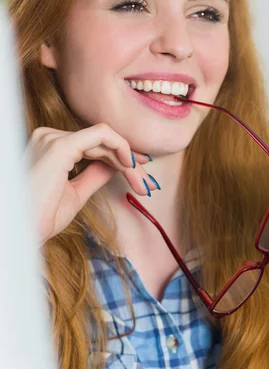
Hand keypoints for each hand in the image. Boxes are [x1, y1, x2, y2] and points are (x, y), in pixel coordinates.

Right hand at [25, 123, 157, 244]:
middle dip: (129, 162)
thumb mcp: (76, 193)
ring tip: (142, 184)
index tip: (140, 173)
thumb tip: (115, 165)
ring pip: (106, 139)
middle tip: (148, 184)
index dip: (120, 156)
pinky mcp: (61, 146)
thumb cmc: (40, 218)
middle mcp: (49, 137)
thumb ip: (94, 174)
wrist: (20, 233)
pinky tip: (131, 165)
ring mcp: (53, 138)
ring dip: (129, 160)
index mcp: (49, 147)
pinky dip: (121, 147)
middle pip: (102, 142)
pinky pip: (102, 135)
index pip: (93, 145)